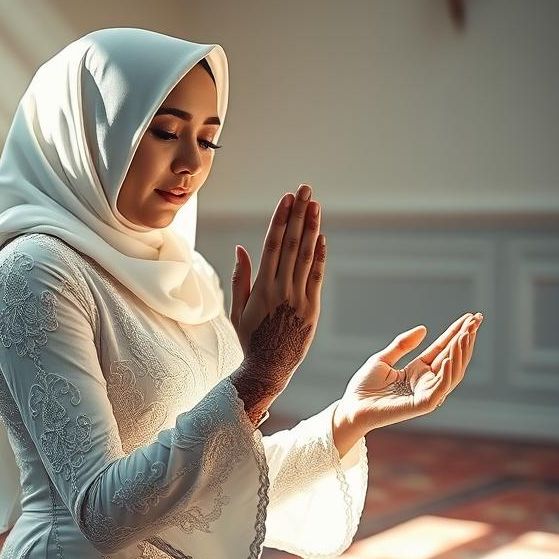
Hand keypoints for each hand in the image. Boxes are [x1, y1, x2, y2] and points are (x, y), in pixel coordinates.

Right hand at [229, 183, 324, 389]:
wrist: (269, 367)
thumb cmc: (250, 339)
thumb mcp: (237, 309)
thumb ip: (241, 277)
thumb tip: (241, 248)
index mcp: (261, 287)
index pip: (273, 245)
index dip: (281, 219)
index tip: (286, 198)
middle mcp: (281, 289)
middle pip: (292, 244)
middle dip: (298, 214)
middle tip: (305, 190)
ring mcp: (299, 297)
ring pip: (307, 256)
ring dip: (311, 228)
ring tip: (315, 205)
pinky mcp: (312, 307)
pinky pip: (317, 276)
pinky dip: (320, 255)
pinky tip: (321, 237)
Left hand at [337, 312, 482, 431]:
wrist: (352, 407)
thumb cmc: (364, 386)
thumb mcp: (383, 359)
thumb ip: (402, 344)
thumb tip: (424, 328)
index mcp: (418, 370)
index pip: (443, 348)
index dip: (456, 333)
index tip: (470, 318)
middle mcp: (426, 381)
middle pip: (452, 357)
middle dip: (465, 339)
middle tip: (476, 320)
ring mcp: (426, 393)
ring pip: (452, 372)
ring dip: (460, 353)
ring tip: (465, 334)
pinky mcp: (422, 404)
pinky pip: (440, 387)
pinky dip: (447, 373)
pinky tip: (448, 357)